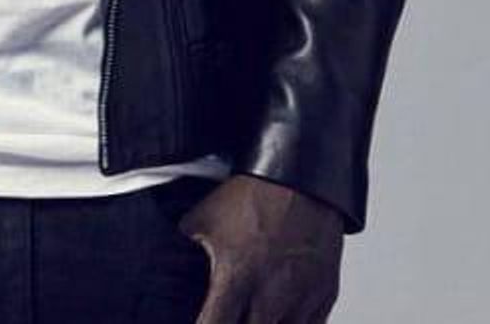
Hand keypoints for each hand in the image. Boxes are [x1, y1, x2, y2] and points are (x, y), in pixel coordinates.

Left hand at [174, 173, 345, 322]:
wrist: (301, 178)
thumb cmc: (253, 197)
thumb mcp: (203, 218)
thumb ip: (184, 246)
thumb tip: (166, 256)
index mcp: (235, 280)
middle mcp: (269, 297)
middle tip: (229, 316)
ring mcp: (301, 300)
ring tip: (253, 315)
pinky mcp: (324, 297)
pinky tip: (278, 317)